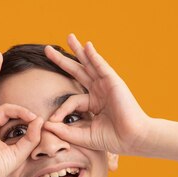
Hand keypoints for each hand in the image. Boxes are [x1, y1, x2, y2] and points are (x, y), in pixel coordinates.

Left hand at [42, 33, 152, 156]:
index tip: (52, 122)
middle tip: (48, 50)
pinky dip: (94, 56)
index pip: (72, 101)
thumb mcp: (83, 136)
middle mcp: (99, 91)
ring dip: (78, 50)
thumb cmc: (111, 139)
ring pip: (89, 64)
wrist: (131, 139)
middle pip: (78, 72)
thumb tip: (46, 124)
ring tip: (69, 37)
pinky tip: (87, 46)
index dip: (61, 110)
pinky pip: (101, 66)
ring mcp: (106, 85)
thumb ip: (64, 131)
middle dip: (63, 61)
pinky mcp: (113, 82)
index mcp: (93, 104)